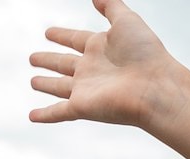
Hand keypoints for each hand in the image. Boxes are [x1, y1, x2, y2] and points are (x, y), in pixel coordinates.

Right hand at [29, 0, 172, 127]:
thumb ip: (111, 6)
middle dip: (48, 60)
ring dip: (46, 85)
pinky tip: (32, 117)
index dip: (61, 35)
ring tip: (33, 82)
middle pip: (64, 64)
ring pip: (60, 87)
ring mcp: (86, 89)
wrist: (156, 88)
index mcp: (100, 48)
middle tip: (33, 58)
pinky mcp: (83, 107)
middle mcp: (92, 69)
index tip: (48, 33)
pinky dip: (45, 115)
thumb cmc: (147, 54)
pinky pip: (58, 112)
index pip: (75, 39)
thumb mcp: (127, 21)